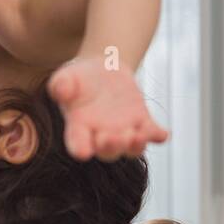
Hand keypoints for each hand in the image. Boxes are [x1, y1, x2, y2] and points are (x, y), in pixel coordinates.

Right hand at [48, 58, 168, 161]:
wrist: (102, 72)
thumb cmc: (79, 79)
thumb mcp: (67, 76)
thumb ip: (61, 84)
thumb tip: (60, 89)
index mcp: (79, 129)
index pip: (78, 143)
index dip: (80, 148)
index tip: (82, 152)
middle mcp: (101, 136)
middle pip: (108, 151)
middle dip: (111, 147)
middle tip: (112, 137)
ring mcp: (124, 131)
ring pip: (131, 148)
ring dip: (135, 145)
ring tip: (137, 136)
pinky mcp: (142, 123)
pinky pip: (153, 134)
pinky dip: (158, 136)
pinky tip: (163, 133)